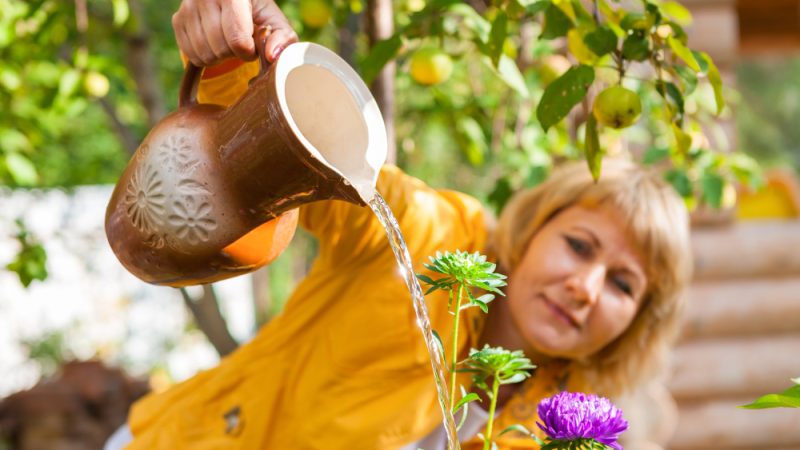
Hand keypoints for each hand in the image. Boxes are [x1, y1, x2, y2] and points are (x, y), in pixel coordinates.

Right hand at [172, 0, 298, 66]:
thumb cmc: (255, 12)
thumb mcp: (274, 21)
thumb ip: (282, 38)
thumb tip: (271, 56)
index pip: (237, 39)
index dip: (249, 51)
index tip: (253, 44)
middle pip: (220, 49)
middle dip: (235, 53)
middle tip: (241, 42)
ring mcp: (188, 6)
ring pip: (205, 54)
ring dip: (221, 56)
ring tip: (228, 42)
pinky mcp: (177, 19)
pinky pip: (191, 54)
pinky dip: (206, 56)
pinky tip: (215, 42)